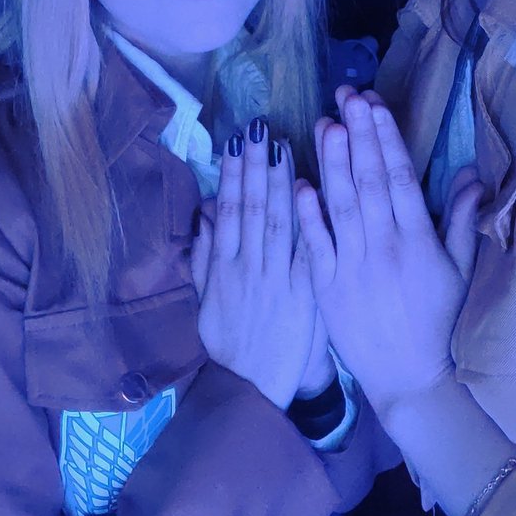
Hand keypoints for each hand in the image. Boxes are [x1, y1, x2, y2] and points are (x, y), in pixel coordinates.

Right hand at [191, 121, 315, 409]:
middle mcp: (248, 267)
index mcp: (224, 267)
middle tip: (261, 127)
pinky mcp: (303, 295)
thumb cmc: (229, 344)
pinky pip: (306, 252)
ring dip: (279, 182)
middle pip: (252, 207)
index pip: (229, 210)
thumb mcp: (207, 299)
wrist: (250, 389)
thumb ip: (205, 255)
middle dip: (256, 165)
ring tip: (282, 145)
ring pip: (277, 221)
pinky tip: (310, 193)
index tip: (238, 141)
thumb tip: (204, 212)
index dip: (233, 174)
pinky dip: (306, 221)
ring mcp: (276, 279)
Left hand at [296, 88, 481, 417]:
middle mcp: (384, 247)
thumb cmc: (440, 321)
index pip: (399, 177)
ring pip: (340, 204)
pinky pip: (315, 245)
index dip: (386, 137)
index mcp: (418, 240)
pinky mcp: (327, 288)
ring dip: (332, 162)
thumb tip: (470, 173)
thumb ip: (461, 219)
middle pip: (368, 181)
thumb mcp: (461, 270)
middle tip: (346, 96)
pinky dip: (307, 215)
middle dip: (357, 134)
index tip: (375, 105)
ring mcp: (353, 266)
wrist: (413, 380)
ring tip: (324, 124)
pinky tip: (300, 183)